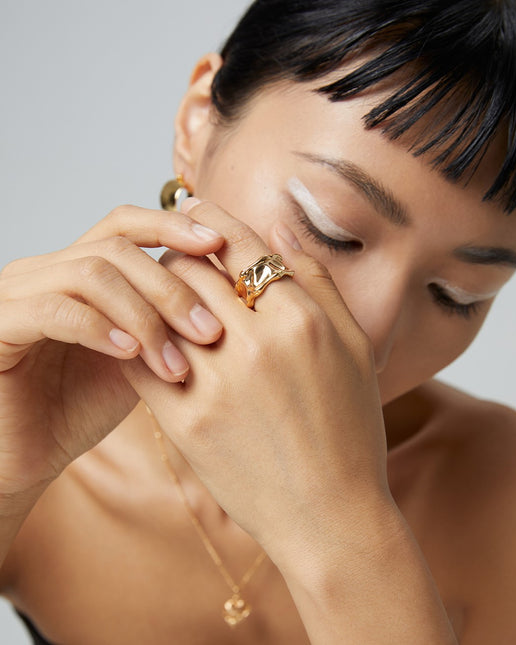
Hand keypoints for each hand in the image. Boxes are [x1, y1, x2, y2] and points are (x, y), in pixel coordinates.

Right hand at [0, 205, 224, 495]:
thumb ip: (165, 323)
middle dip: (171, 289)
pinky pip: (53, 310)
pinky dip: (99, 328)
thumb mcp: (136, 358)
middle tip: (210, 332)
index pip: (125, 224)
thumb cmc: (81, 407)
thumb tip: (223, 297)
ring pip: (91, 275)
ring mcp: (15, 294)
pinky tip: (130, 354)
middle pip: (117, 248)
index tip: (218, 245)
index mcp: (76, 270)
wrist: (27, 457)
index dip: (171, 226)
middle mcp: (43, 271)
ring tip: (174, 365)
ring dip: (143, 317)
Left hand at [122, 199, 389, 568]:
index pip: (241, 245)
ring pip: (162, 307)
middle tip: (177, 256)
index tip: (195, 207)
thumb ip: (318, 282)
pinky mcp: (186, 423)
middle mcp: (259, 345)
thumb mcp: (355, 348)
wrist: (329, 516)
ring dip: (156, 292)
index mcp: (304, 321)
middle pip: (192, 268)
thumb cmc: (349, 430)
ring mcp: (218, 385)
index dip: (213, 218)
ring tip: (160, 294)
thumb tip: (280, 230)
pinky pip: (143, 360)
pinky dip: (139, 338)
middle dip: (180, 253)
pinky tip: (146, 336)